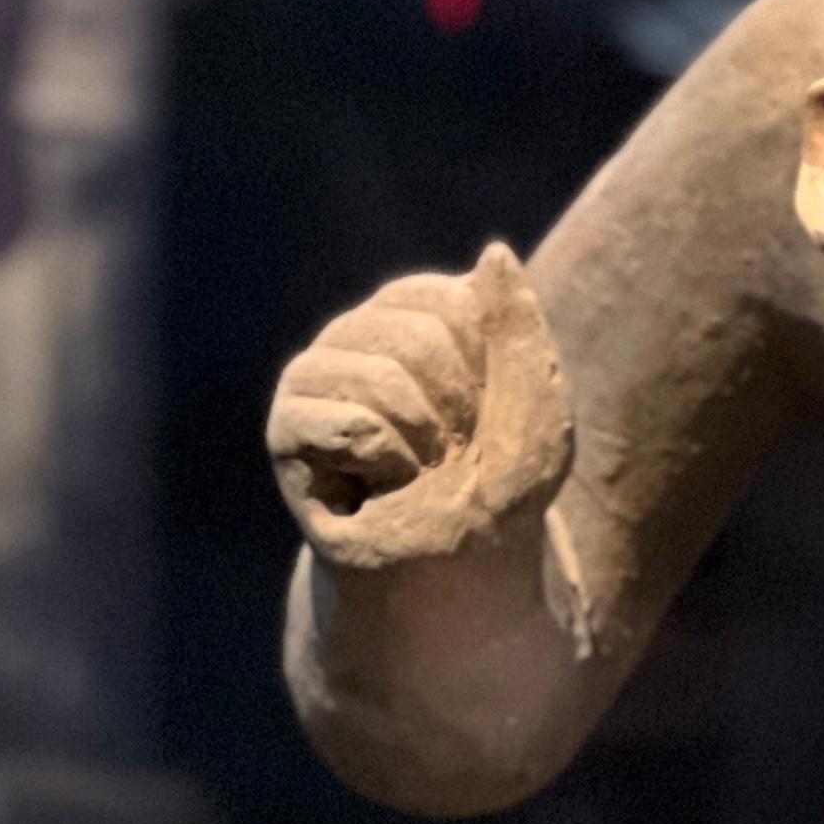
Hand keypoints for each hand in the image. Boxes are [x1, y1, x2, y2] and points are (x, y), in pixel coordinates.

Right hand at [267, 242, 572, 572]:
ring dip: (423, 448)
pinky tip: (376, 487)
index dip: (490, 375)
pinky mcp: (287, 423)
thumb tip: (494, 252)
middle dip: (457, 416)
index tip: (486, 418)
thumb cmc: (497, 486)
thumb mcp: (536, 407)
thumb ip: (521, 328)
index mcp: (417, 309)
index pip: (458, 303)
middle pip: (421, 341)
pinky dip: (385, 466)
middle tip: (448, 456)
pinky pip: (347, 424)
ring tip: (415, 473)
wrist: (452, 571)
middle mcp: (360, 330)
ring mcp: (317, 372)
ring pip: (384, 383)